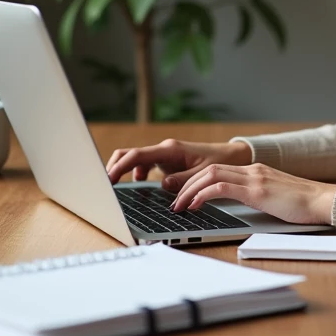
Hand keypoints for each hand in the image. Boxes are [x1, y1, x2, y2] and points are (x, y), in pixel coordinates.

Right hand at [105, 139, 251, 189]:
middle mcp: (164, 150)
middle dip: (115, 166)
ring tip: (116, 185)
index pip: (137, 155)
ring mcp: (164, 155)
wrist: (230, 156)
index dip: (120, 167)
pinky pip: (145, 164)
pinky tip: (139, 183)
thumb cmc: (218, 162)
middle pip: (130, 154)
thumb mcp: (203, 173)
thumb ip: (183, 180)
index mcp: (170, 149)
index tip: (108, 179)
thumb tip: (163, 185)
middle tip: (105, 183)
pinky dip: (137, 172)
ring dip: (124, 170)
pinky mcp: (166, 161)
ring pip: (136, 159)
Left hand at [169, 163, 335, 225]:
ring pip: (210, 174)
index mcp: (255, 171)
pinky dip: (203, 194)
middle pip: (208, 169)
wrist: (323, 201)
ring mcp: (254, 177)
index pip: (217, 169)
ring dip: (189, 190)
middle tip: (174, 202)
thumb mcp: (274, 198)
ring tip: (179, 206)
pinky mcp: (256, 190)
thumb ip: (257, 196)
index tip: (184, 195)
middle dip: (186, 185)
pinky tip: (195, 205)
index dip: (196, 181)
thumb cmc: (304, 205)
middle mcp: (252, 170)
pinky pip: (221, 186)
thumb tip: (239, 205)